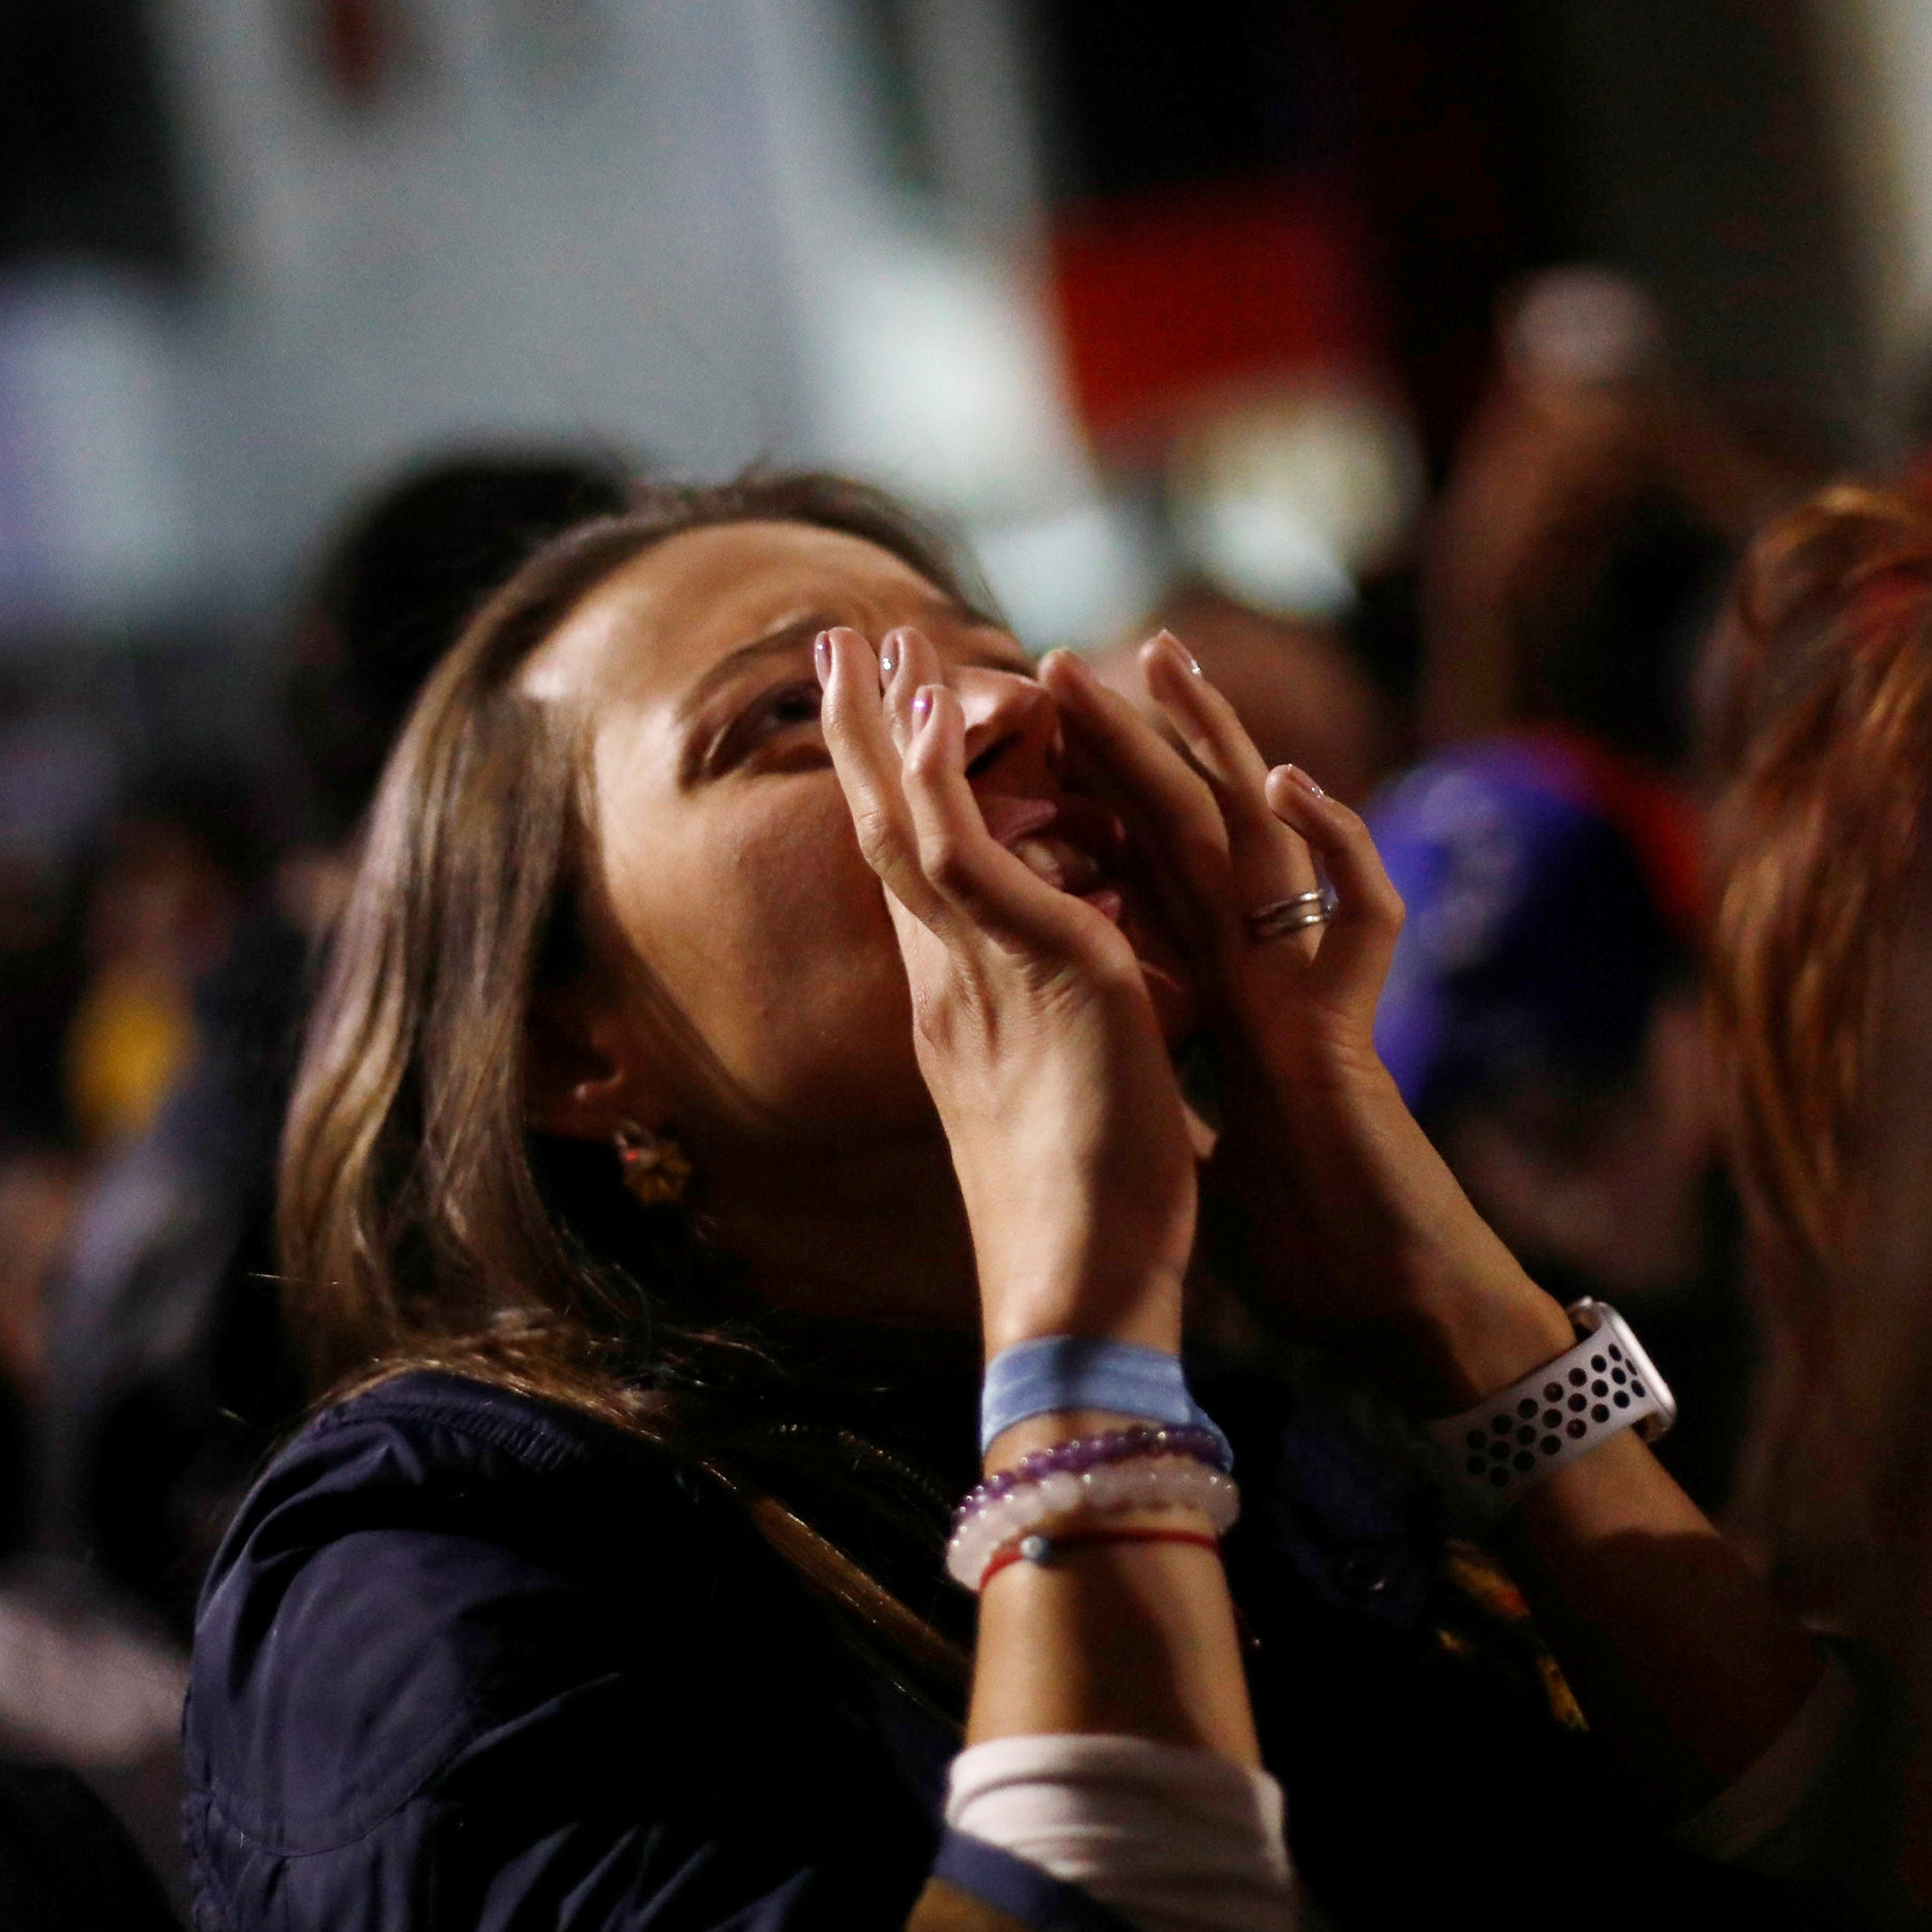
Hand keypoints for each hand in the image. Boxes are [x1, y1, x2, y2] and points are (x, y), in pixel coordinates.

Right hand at [819, 626, 1194, 1354]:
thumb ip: (1062, 1066)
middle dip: (866, 741)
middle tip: (840, 650)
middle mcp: (949, 986)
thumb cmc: (1091, 1234)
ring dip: (884, 726)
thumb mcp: (1071, 1119)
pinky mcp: (1033, 964)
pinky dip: (943, 771)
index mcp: (963, 1017)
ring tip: (862, 640)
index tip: (893, 733)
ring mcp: (977, 973)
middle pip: (888, 838)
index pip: (925, 886)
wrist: (1080, 1291)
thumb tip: (1084, 1051)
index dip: (905, 803)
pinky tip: (937, 704)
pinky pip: (964, 848)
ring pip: (906, 824)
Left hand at [1045, 641, 1569, 1401]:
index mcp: (1206, 990)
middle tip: (1063, 657)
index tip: (1023, 741)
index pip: (1134, 872)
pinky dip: (1334, 847)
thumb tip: (1078, 1057)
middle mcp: (1254, 972)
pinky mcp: (1344, 1030)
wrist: (1371, 1296)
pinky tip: (1293, 783)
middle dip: (1128, 741)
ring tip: (1165, 661)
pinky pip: (1357, 918)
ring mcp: (1304, 990)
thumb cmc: (1291, 1224)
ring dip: (1217, 745)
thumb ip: (1149, 1068)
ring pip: (1265, 838)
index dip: (1081, 806)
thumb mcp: (1180, 1123)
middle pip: (1183, 829)